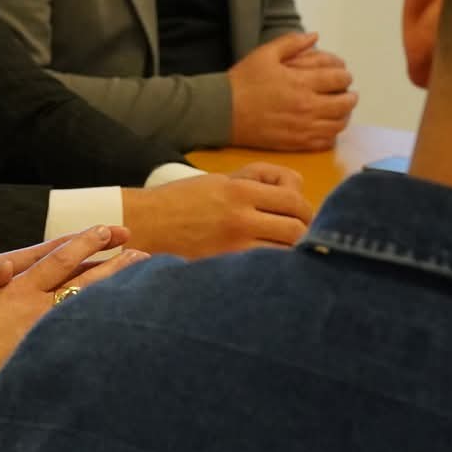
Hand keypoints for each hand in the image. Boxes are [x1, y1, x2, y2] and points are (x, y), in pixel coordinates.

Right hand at [0, 227, 144, 384]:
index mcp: (17, 290)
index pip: (58, 259)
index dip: (85, 243)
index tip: (108, 231)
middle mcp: (36, 311)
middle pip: (83, 284)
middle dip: (114, 267)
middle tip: (142, 254)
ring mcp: (42, 338)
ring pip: (86, 312)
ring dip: (114, 297)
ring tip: (140, 287)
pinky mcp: (41, 363)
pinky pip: (77, 342)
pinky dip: (98, 330)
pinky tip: (117, 329)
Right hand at [120, 165, 312, 257]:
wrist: (145, 225)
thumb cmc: (181, 201)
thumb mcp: (218, 179)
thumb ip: (256, 180)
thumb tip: (295, 187)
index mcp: (239, 190)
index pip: (294, 199)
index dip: (306, 210)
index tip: (302, 217)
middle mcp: (240, 217)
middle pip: (297, 228)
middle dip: (306, 233)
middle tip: (300, 239)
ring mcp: (234, 246)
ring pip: (286, 254)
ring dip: (293, 254)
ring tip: (287, 256)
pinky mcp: (225, 268)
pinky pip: (264, 271)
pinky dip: (274, 270)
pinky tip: (269, 270)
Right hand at [228, 32, 356, 150]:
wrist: (222, 112)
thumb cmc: (243, 81)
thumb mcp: (265, 54)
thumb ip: (291, 42)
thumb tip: (315, 35)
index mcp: (301, 83)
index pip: (338, 79)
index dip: (345, 76)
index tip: (343, 75)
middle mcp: (306, 107)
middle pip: (344, 104)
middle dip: (350, 96)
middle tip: (348, 93)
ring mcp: (302, 128)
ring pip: (338, 125)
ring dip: (344, 116)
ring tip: (341, 110)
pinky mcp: (296, 143)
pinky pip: (324, 142)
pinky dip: (332, 134)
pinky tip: (327, 127)